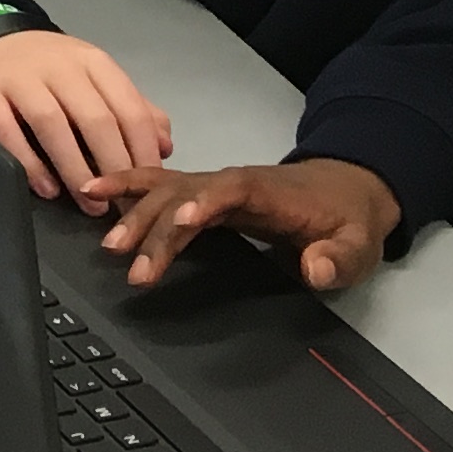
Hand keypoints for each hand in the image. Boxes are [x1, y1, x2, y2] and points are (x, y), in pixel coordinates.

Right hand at [0, 29, 171, 212]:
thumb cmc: (51, 69)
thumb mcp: (96, 80)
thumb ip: (133, 109)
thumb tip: (165, 147)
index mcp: (93, 63)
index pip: (129, 110)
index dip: (143, 153)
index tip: (149, 190)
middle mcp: (60, 67)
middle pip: (95, 119)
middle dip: (114, 167)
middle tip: (122, 207)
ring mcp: (20, 79)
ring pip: (53, 125)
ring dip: (76, 169)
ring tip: (91, 205)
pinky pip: (8, 132)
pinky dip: (30, 163)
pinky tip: (47, 190)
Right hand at [90, 155, 399, 287]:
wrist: (343, 190)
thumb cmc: (346, 220)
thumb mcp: (358, 245)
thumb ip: (339, 258)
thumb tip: (315, 270)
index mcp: (266, 190)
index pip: (231, 190)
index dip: (206, 202)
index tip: (182, 220)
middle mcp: (230, 182)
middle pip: (184, 194)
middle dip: (155, 224)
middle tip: (127, 260)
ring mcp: (211, 186)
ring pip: (164, 192)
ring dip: (132, 212)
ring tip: (104, 241)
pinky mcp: (200, 195)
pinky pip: (157, 187)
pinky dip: (125, 188)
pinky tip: (94, 192)